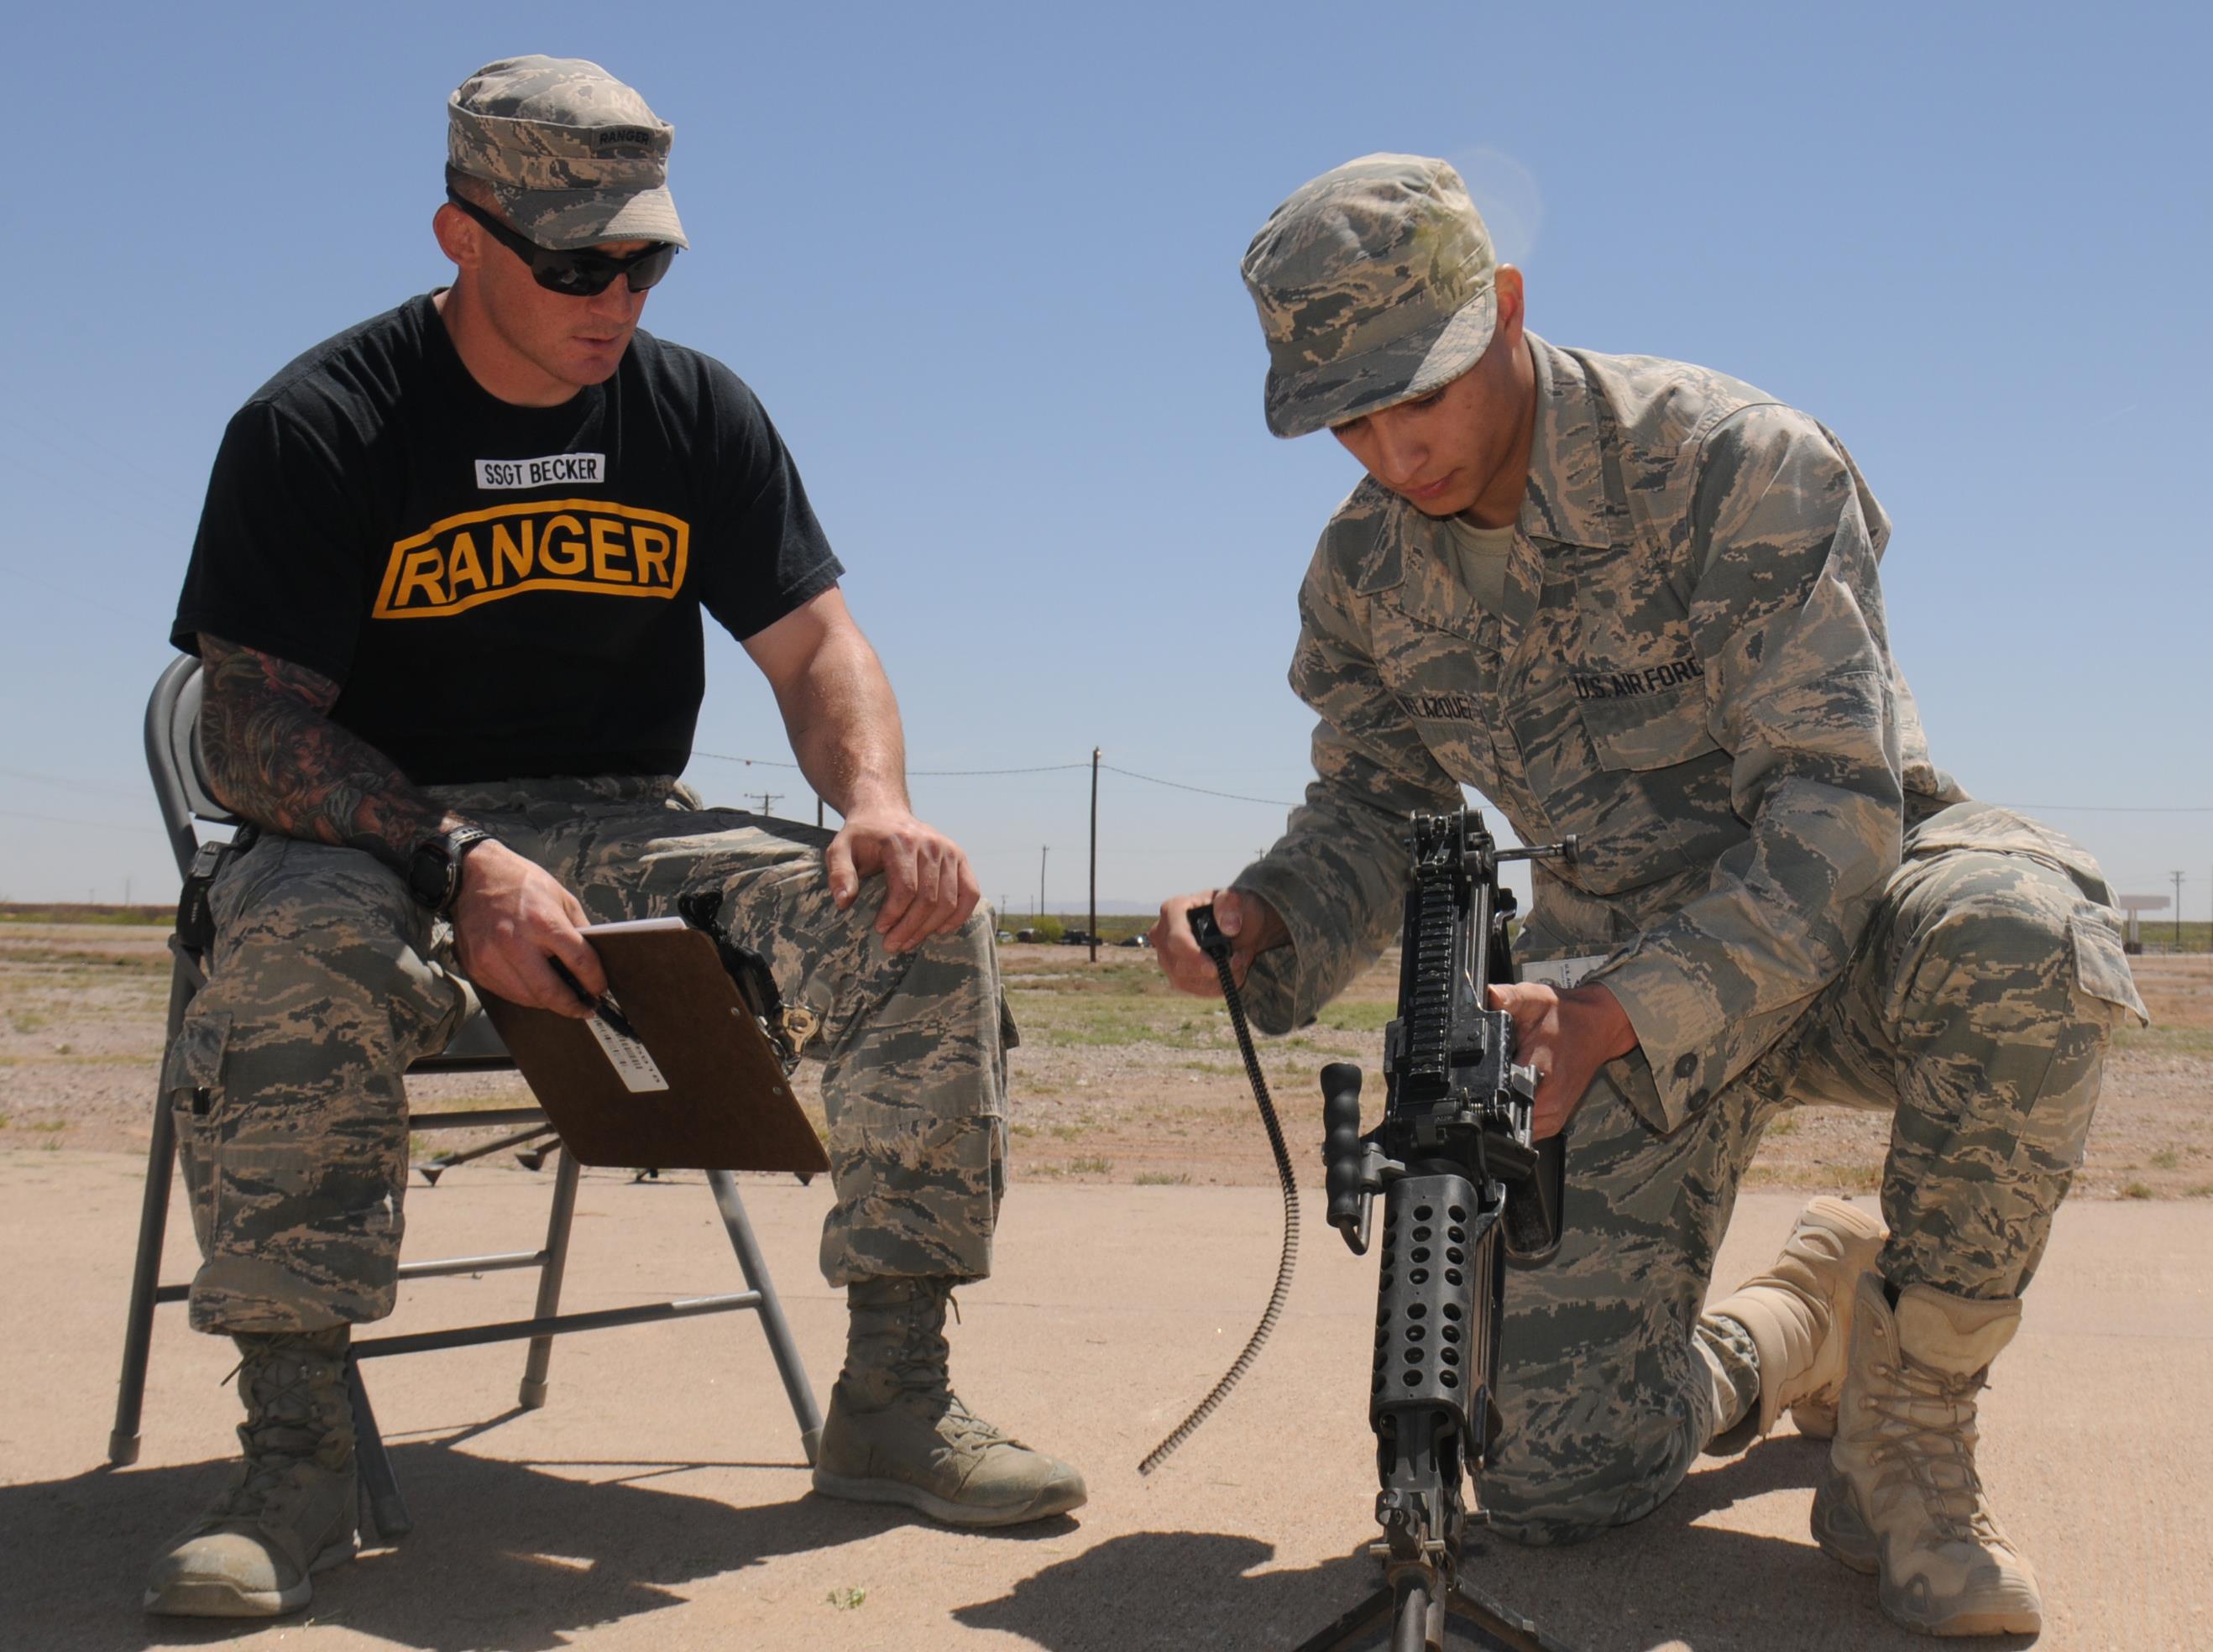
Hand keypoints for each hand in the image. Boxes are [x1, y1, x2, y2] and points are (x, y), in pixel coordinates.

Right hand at [448, 840, 603, 1017]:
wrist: (472, 876)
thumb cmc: (519, 883)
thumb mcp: (560, 896)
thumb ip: (579, 929)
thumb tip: (593, 960)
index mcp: (543, 922)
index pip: (579, 962)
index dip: (595, 981)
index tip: (600, 989)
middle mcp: (516, 942)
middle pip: (551, 992)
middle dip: (573, 1006)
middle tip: (586, 1010)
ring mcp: (492, 957)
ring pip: (528, 998)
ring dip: (549, 1003)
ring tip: (561, 999)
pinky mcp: (476, 967)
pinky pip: (506, 993)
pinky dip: (524, 995)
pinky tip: (534, 987)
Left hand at [824, 805, 980, 952]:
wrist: (885, 814)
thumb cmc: (861, 838)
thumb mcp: (839, 849)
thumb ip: (839, 873)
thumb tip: (844, 902)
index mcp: (902, 841)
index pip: (906, 888)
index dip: (894, 914)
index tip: (880, 929)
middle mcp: (931, 844)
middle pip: (929, 898)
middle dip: (910, 928)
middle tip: (893, 945)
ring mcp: (950, 851)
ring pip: (949, 901)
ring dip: (930, 928)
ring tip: (909, 942)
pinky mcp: (961, 858)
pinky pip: (971, 893)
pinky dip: (959, 916)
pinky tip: (941, 930)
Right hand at [1151, 888, 1286, 996]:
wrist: (1241, 926)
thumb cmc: (1236, 909)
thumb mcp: (1239, 900)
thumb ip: (1232, 906)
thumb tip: (1229, 927)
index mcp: (1173, 909)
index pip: (1176, 938)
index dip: (1193, 956)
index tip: (1214, 969)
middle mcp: (1162, 933)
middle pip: (1177, 964)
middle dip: (1210, 971)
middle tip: (1238, 963)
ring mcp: (1166, 955)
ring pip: (1183, 980)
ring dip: (1215, 981)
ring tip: (1238, 966)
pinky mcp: (1175, 973)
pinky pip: (1190, 989)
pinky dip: (1213, 988)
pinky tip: (1229, 976)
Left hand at [1486, 981, 1638, 1139]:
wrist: (1598, 1026)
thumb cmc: (1566, 1015)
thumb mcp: (1533, 999)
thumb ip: (1507, 998)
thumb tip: (1486, 996)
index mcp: (1540, 1074)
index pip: (1497, 1097)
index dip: (1479, 1089)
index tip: (1471, 1077)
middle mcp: (1549, 1102)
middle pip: (1501, 1117)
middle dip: (1488, 1099)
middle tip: (1488, 1074)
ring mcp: (1554, 1116)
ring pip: (1513, 1127)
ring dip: (1502, 1109)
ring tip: (1503, 1082)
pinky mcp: (1555, 1120)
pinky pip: (1527, 1128)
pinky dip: (1516, 1113)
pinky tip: (1515, 1092)